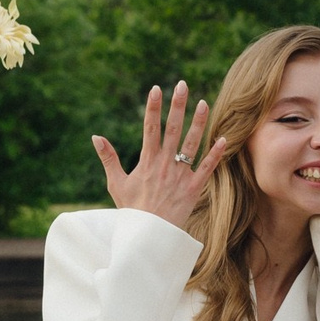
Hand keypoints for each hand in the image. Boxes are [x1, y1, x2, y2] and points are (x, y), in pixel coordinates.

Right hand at [93, 82, 226, 230]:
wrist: (148, 235)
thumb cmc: (132, 209)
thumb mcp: (116, 183)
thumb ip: (108, 158)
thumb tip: (95, 137)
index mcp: (147, 161)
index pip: (150, 128)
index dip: (153, 107)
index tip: (157, 88)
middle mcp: (165, 165)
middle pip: (172, 129)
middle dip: (177, 106)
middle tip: (182, 84)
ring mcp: (180, 175)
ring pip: (191, 144)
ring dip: (198, 123)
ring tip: (204, 103)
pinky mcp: (193, 188)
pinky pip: (207, 168)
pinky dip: (215, 154)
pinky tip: (224, 138)